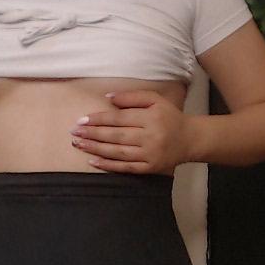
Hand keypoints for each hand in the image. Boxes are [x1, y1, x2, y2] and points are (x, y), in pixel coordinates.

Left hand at [69, 90, 193, 173]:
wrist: (190, 139)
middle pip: (116, 136)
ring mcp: (150, 154)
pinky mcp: (150, 168)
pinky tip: (94, 161)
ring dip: (96, 149)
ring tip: (79, 145)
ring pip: (118, 152)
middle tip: (74, 133)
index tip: (81, 120)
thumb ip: (133, 97)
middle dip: (93, 134)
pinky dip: (109, 165)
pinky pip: (126, 167)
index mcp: (151, 117)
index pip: (119, 118)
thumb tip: (108, 97)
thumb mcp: (155, 100)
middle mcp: (150, 136)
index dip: (99, 119)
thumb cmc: (169, 116)